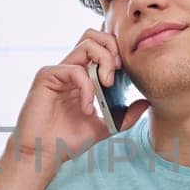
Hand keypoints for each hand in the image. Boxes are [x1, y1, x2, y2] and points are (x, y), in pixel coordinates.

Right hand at [2, 26, 149, 181]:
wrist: (44, 154)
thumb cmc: (67, 140)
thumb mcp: (105, 127)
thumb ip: (125, 115)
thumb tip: (146, 103)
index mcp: (83, 75)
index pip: (101, 46)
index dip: (116, 50)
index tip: (125, 73)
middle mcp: (70, 68)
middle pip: (94, 35)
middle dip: (112, 48)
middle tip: (117, 73)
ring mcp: (58, 70)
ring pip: (87, 44)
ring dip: (104, 61)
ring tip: (106, 85)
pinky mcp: (47, 76)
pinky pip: (75, 69)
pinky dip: (87, 87)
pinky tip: (87, 108)